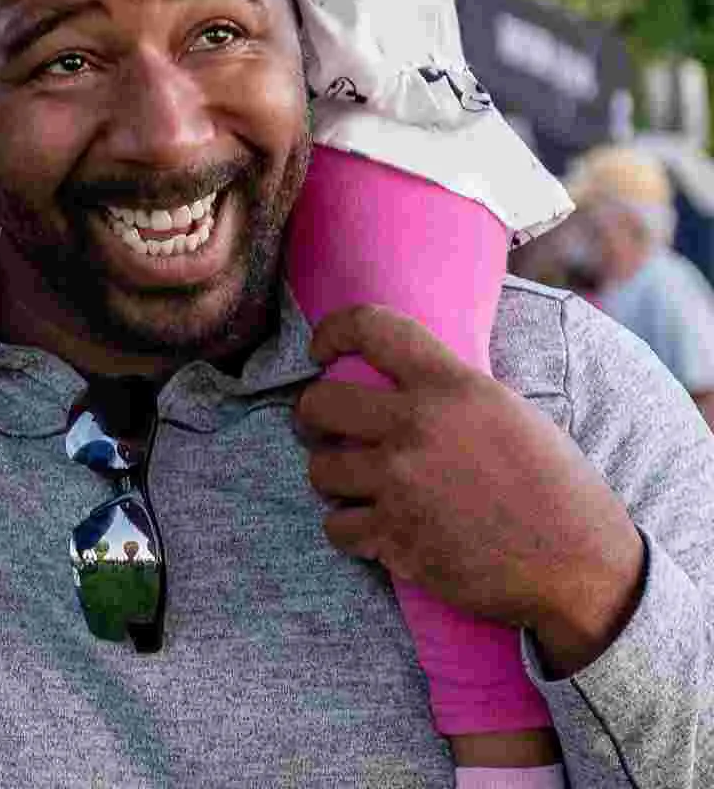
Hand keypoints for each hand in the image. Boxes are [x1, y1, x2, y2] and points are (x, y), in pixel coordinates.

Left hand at [295, 305, 645, 675]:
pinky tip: (372, 529)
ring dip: (332, 478)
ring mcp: (402, 484)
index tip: (319, 349)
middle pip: (320, 403)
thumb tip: (394, 376)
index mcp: (452, 385)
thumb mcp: (507, 410)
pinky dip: (349, 530)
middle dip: (311, 416)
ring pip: (320, 469)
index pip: (369, 327)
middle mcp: (418, 427)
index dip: (331, 330)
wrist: (583, 567)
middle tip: (321, 429)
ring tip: (355, 484)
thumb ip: (448, 389)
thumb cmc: (554, 485)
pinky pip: (337, 527)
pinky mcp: (397, 539)